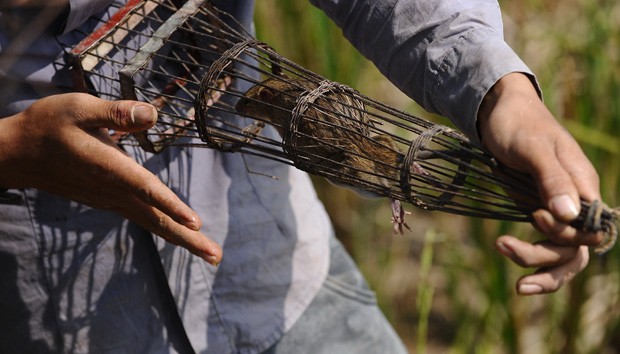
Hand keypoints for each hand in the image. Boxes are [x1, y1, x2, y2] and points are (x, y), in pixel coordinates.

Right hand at [0, 93, 221, 264]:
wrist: (17, 154)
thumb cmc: (48, 125)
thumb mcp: (79, 107)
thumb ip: (117, 112)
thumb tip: (154, 114)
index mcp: (107, 167)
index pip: (145, 188)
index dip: (170, 204)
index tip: (195, 223)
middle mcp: (112, 190)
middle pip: (156, 219)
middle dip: (188, 239)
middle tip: (216, 256)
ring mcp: (111, 200)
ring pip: (152, 223)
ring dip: (183, 239)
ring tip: (210, 254)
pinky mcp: (109, 201)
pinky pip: (142, 217)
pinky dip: (165, 228)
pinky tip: (180, 234)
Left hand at [477, 73, 601, 294]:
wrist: (498, 112)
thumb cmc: (517, 124)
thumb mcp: (533, 148)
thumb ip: (552, 178)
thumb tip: (571, 215)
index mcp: (584, 185)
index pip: (590, 230)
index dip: (564, 234)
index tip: (535, 215)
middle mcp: (575, 202)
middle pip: (575, 250)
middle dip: (544, 259)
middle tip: (504, 246)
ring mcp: (556, 209)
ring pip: (562, 255)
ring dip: (538, 267)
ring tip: (508, 266)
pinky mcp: (537, 211)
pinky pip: (544, 244)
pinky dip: (530, 258)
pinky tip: (507, 252)